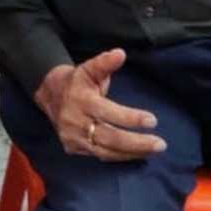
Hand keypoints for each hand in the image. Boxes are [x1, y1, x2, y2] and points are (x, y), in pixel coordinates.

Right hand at [33, 49, 165, 160]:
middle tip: (160, 144)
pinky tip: (138, 154)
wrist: (50, 94)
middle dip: (136, 142)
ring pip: (105, 151)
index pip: (108, 112)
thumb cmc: (77, 81)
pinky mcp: (73, 149)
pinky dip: (120, 157)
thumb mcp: (89, 67)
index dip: (130, 118)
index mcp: (81, 100)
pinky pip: (100, 156)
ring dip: (132, 152)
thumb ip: (105, 62)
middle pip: (109, 137)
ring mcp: (73, 138)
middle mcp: (75, 122)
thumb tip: (120, 53)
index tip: (152, 120)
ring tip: (154, 151)